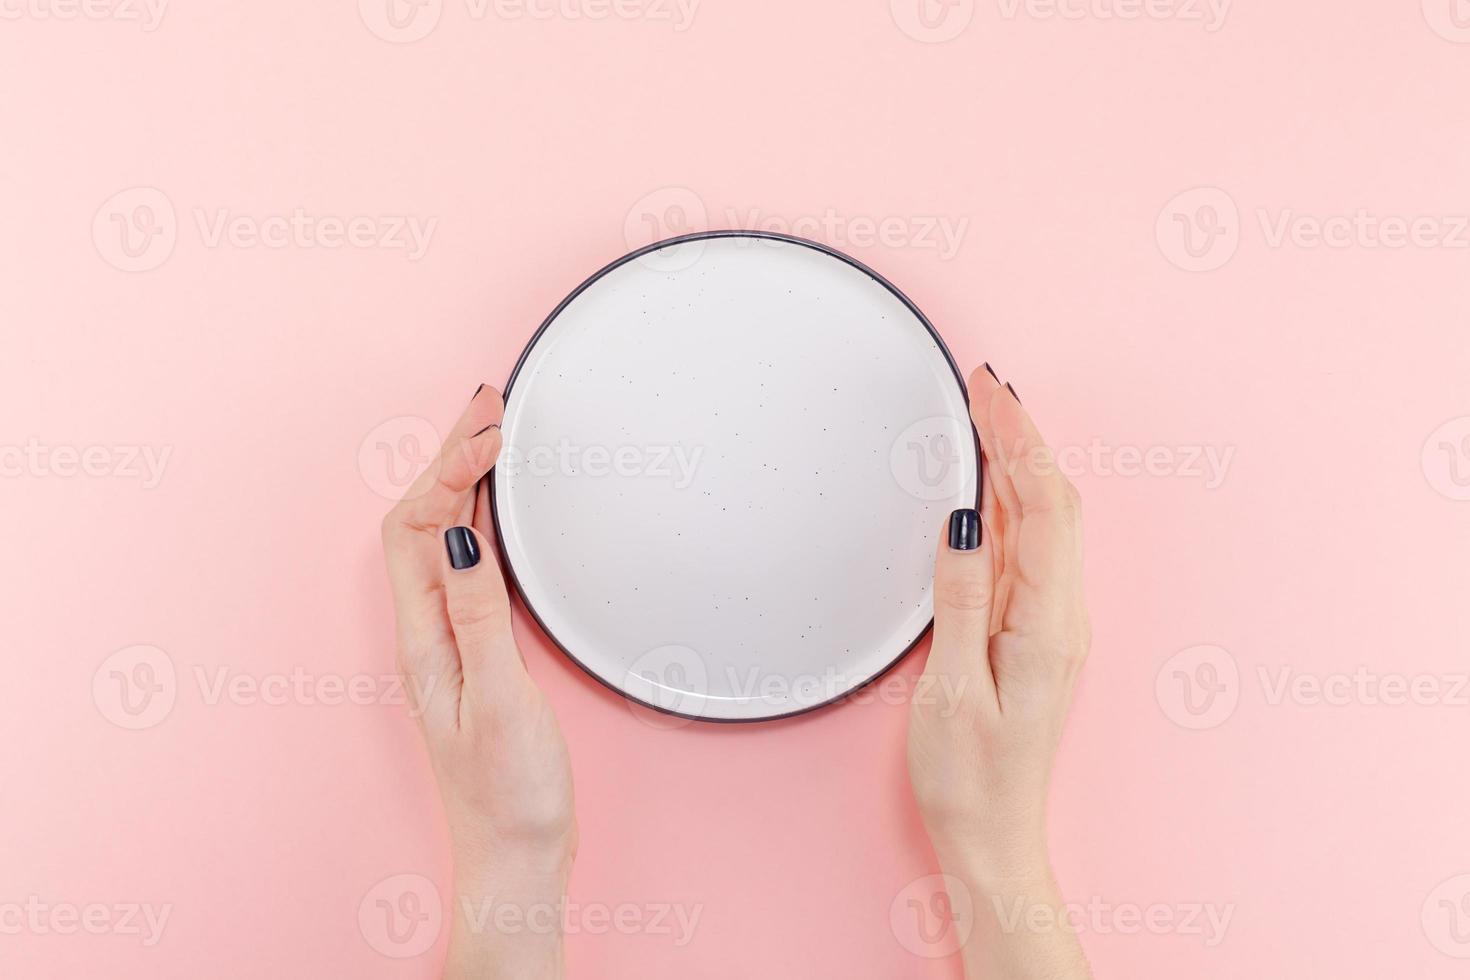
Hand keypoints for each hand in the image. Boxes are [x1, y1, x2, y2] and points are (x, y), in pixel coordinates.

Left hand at [381, 385, 575, 979]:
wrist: (517, 854)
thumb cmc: (508, 793)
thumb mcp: (498, 701)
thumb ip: (478, 618)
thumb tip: (459, 534)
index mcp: (424, 638)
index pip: (418, 526)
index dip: (449, 468)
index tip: (492, 429)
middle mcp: (428, 630)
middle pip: (422, 519)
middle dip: (449, 453)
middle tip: (488, 400)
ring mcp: (451, 638)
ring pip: (444, 535)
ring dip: (463, 477)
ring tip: (490, 429)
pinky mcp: (479, 650)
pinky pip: (471, 562)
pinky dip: (483, 517)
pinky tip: (499, 504)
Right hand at [907, 366, 1090, 978]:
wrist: (993, 838)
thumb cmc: (970, 780)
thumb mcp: (950, 691)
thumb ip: (960, 601)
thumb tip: (963, 523)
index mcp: (1048, 624)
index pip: (1041, 506)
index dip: (1018, 439)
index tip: (988, 389)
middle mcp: (1061, 615)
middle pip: (1051, 501)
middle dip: (1022, 434)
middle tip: (983, 382)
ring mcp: (1051, 622)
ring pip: (1042, 519)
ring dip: (1017, 461)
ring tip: (986, 413)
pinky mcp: (1032, 631)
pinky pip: (1027, 548)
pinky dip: (1009, 500)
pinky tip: (987, 484)